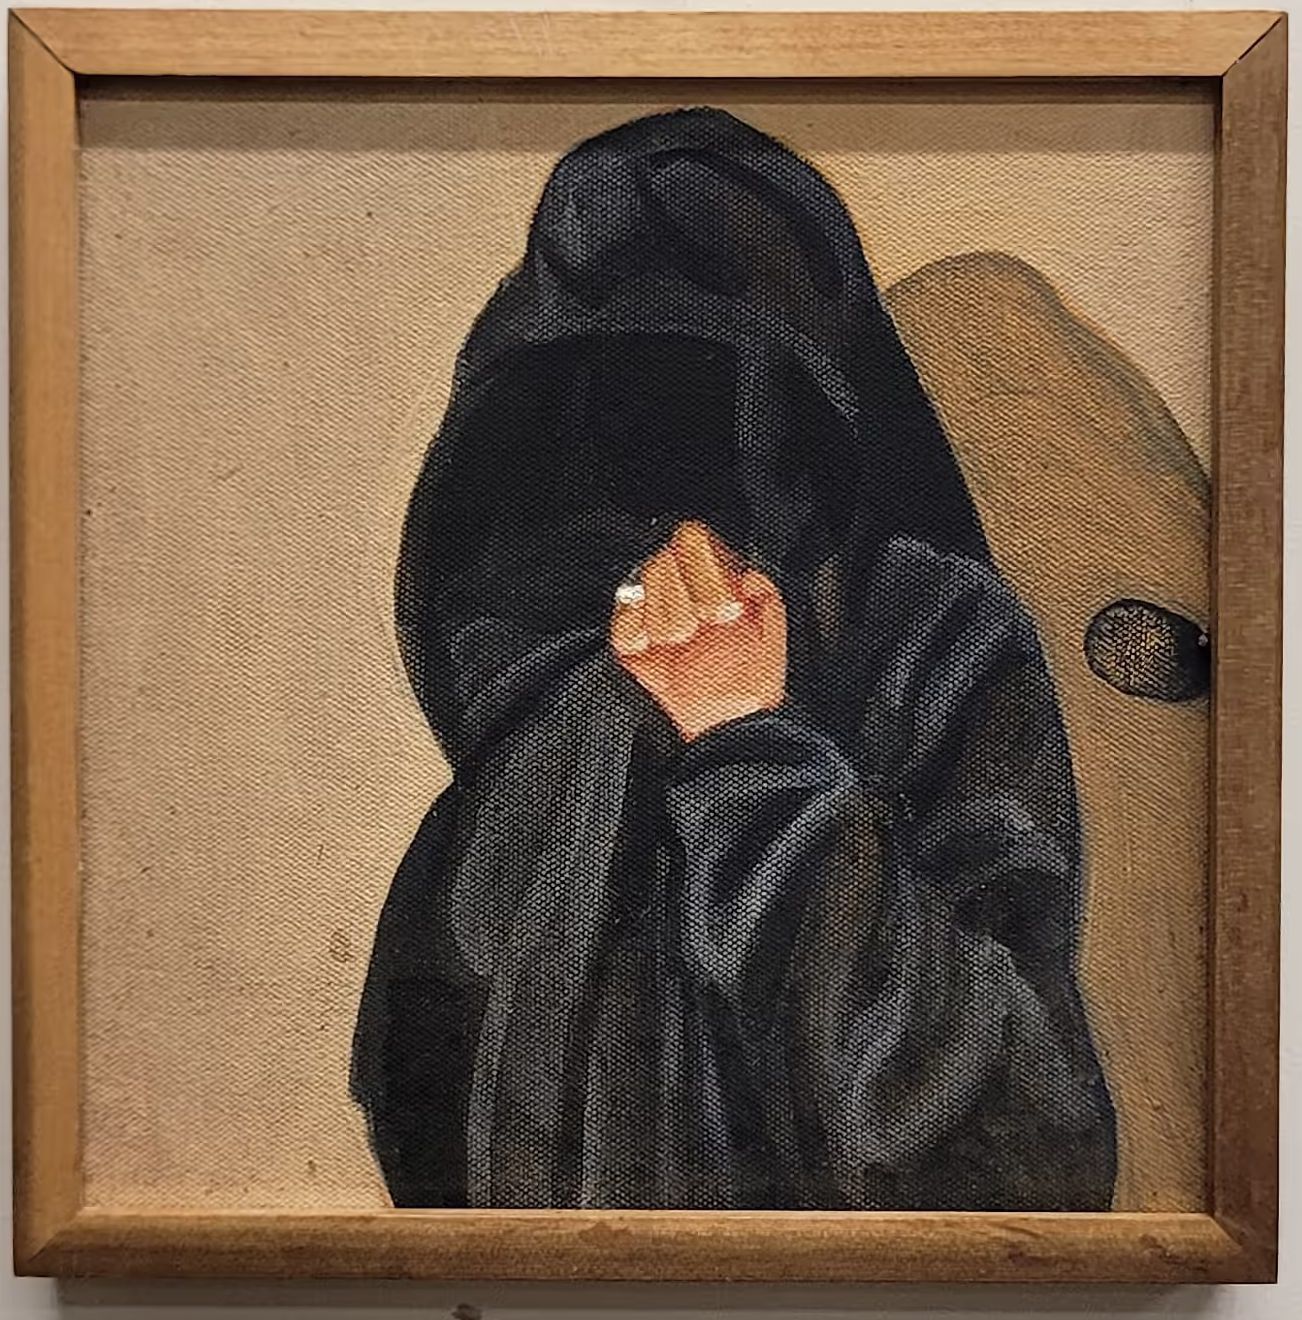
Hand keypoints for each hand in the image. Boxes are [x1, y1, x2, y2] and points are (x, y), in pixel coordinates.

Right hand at [610, 522, 786, 740]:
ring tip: (682, 642)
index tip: (721, 604)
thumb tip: (748, 574)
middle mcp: (683, 595)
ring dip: (667, 613)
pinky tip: (653, 642)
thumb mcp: (773, 643)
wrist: (722, 732)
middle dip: (689, 592)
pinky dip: (635, 624)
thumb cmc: (749, 692)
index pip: (694, 542)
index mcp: (716, 587)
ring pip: (644, 583)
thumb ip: (767, 601)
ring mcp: (654, 616)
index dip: (704, 565)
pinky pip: (623, 616)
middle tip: (707, 625)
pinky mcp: (629, 643)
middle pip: (665, 559)